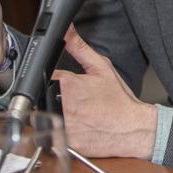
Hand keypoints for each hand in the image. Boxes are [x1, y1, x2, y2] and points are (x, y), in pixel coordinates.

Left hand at [53, 25, 156, 158]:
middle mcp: (61, 104)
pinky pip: (50, 135)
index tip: (66, 85)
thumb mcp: (102, 68)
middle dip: (52, 97)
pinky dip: (58, 132)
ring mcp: (61, 125)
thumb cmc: (119, 100)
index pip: (44, 76)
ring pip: (42, 117)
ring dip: (52, 114)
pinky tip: (75, 127)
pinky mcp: (62, 142)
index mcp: (67, 84)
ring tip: (74, 114)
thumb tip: (68, 30)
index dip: (53, 80)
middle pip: (40, 97)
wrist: (132, 128)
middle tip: (74, 101)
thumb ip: (80, 47)